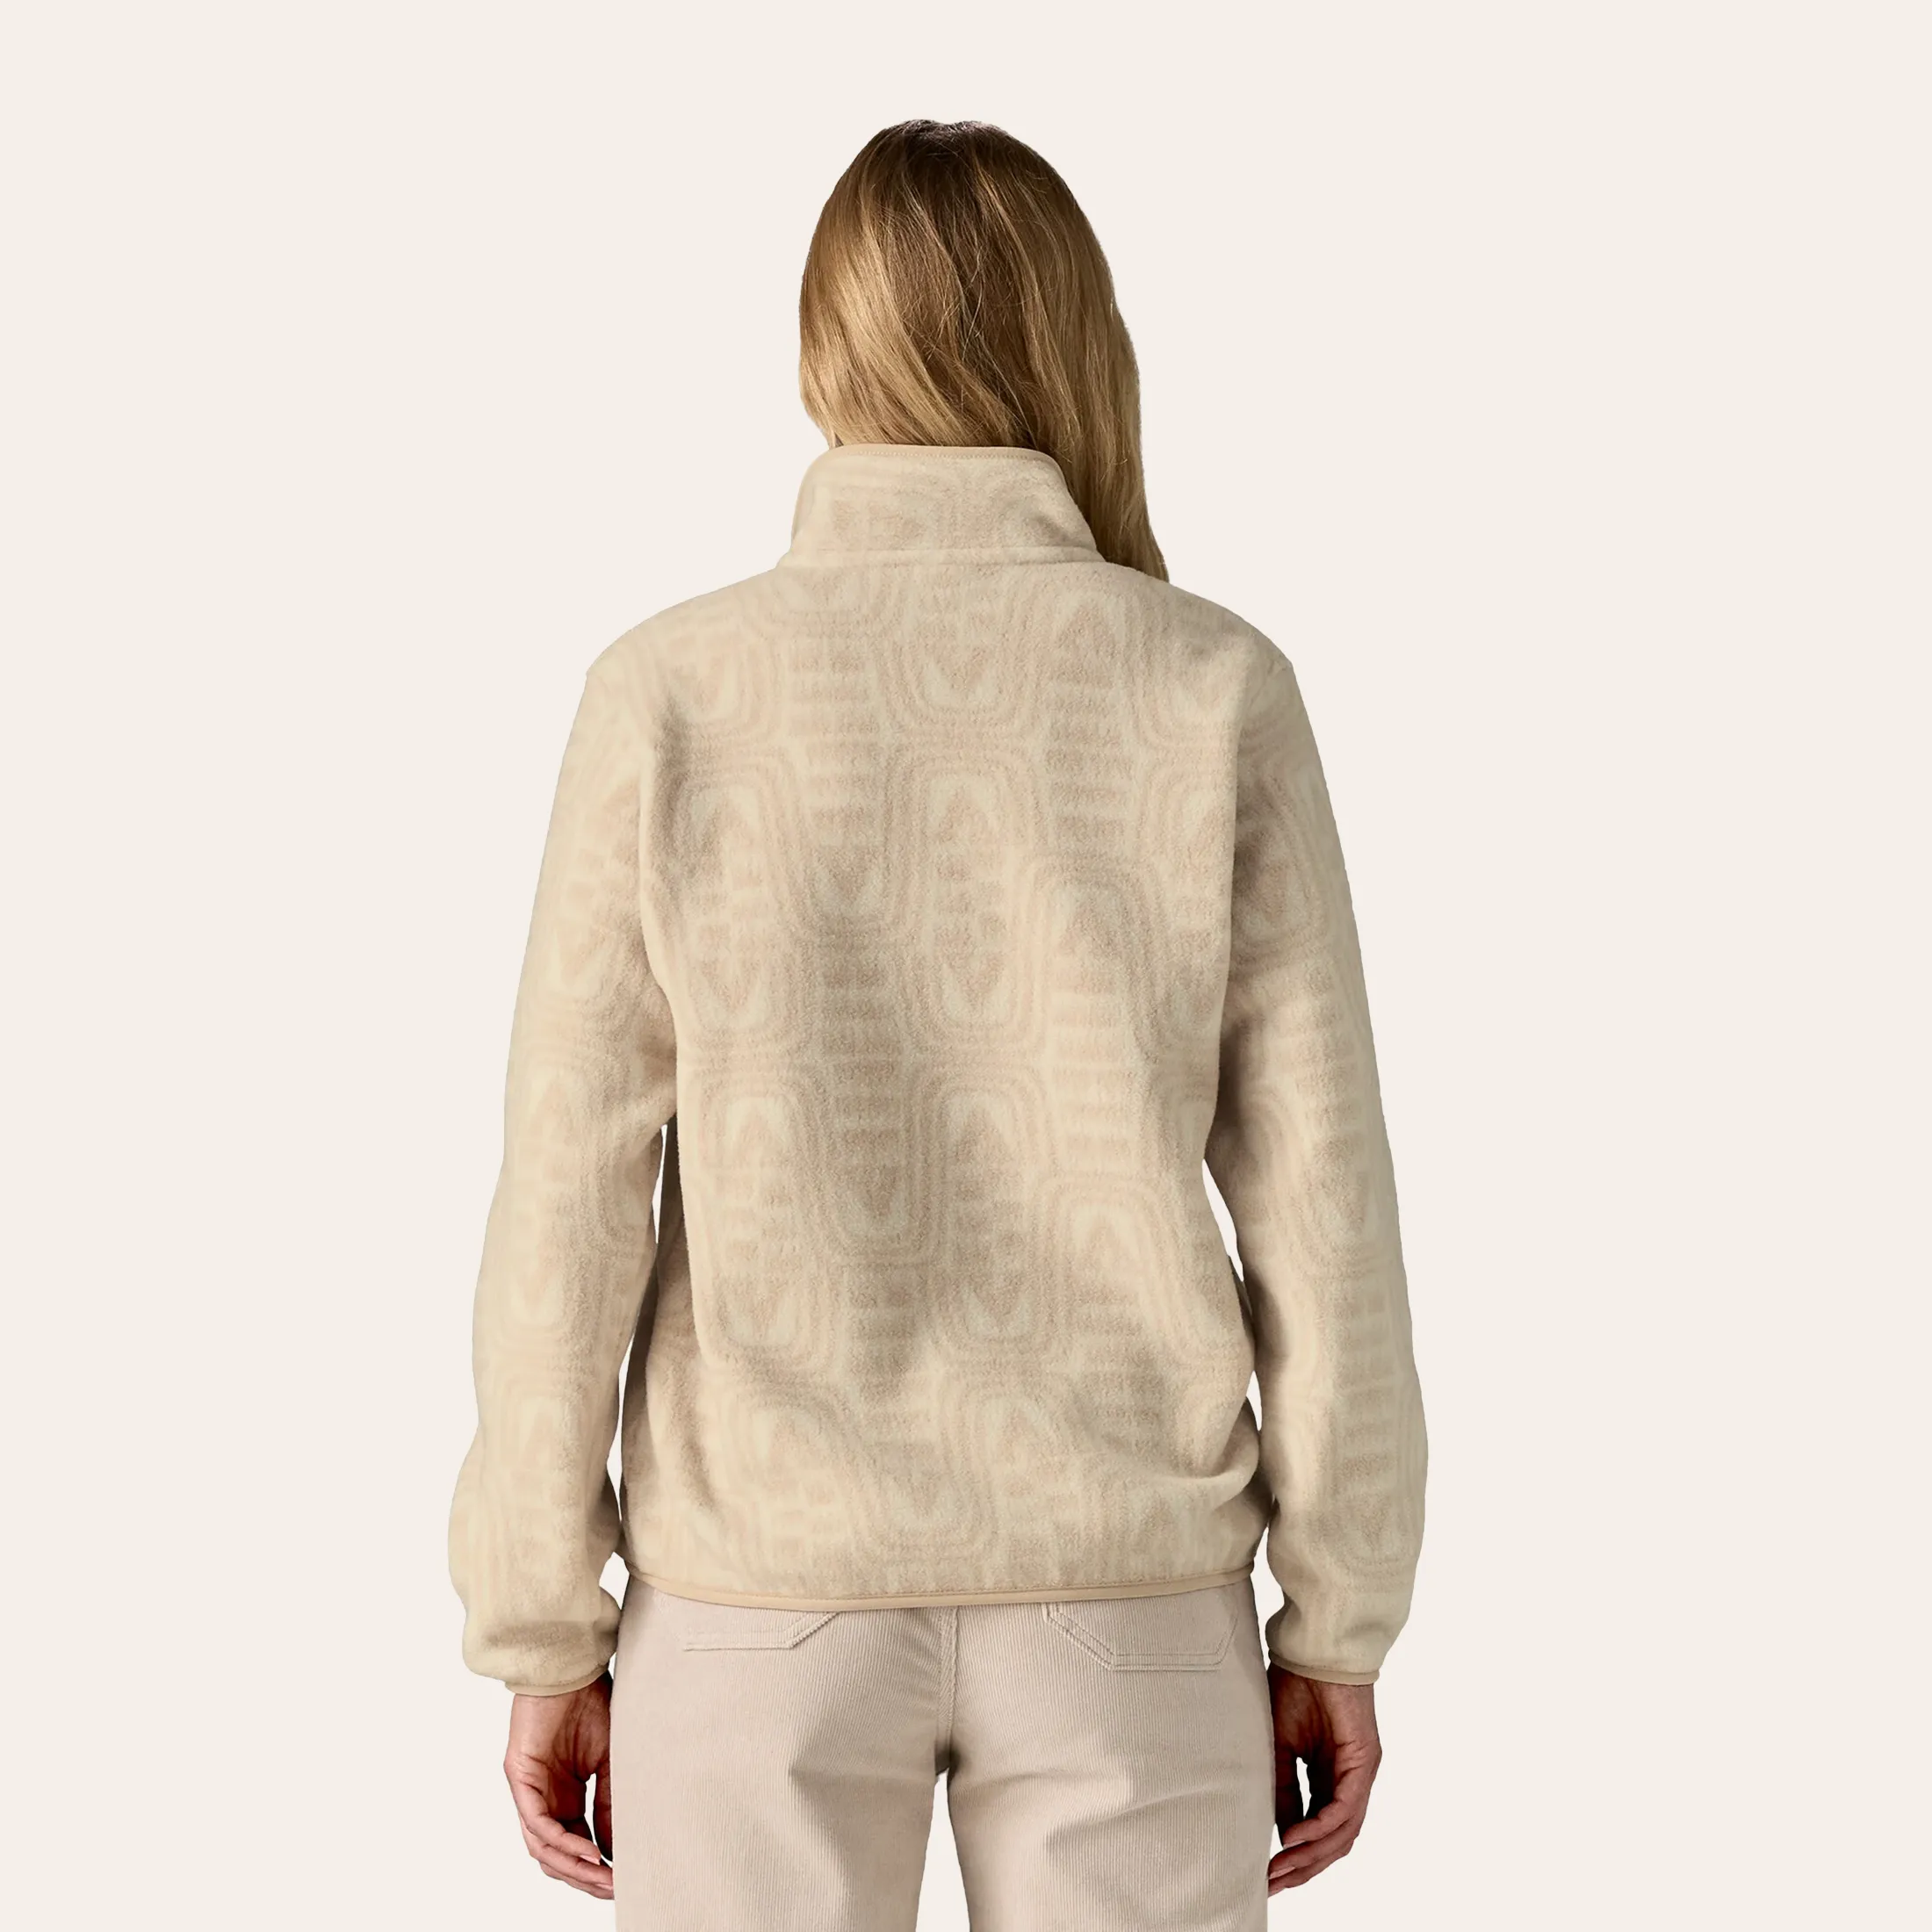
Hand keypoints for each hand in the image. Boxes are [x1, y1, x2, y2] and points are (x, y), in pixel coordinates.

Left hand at [504, 1673, 614, 1899]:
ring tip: (602, 1877)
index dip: (596, 1866)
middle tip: (613, 1889)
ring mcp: (529, 1789)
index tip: (622, 1880)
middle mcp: (543, 1797)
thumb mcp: (610, 1760)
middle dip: (585, 1876)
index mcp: (564, 1795)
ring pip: (543, 1847)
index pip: (575, 1844)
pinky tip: (588, 1851)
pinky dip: (562, 1843)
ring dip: (573, 1867)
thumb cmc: (591, 1702)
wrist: (570, 1663)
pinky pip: (537, 1823)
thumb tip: (613, 1850)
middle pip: (556, 1855)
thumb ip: (609, 1804)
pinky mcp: (520, 1777)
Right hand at [1266, 1663, 1381, 1892]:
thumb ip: (1283, 1789)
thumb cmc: (1295, 1687)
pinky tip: (1298, 1838)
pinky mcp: (1364, 1762)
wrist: (1313, 1649)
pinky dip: (1322, 1827)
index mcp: (1330, 1777)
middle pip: (1334, 1841)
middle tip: (1273, 1884)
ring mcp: (1360, 1773)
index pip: (1318, 1830)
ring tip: (1282, 1869)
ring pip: (1343, 1833)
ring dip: (1312, 1856)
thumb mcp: (1279, 1746)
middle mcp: (1350, 1781)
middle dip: (1303, 1867)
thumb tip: (1281, 1833)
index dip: (1294, 1856)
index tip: (1265, 1873)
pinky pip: (1346, 1807)